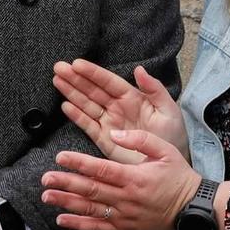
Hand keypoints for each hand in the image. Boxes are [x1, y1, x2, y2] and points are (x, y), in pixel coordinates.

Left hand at [41, 129, 201, 229]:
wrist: (191, 208)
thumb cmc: (178, 176)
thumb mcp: (166, 150)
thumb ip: (140, 139)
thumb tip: (115, 132)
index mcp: (134, 177)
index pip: (101, 169)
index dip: (79, 163)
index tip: (60, 157)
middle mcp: (126, 198)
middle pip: (90, 190)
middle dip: (65, 183)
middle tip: (45, 178)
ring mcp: (124, 216)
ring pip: (90, 209)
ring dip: (66, 203)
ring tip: (46, 197)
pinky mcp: (124, 229)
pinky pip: (98, 227)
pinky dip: (79, 224)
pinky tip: (62, 219)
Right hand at [53, 59, 187, 164]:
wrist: (168, 165)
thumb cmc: (172, 136)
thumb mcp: (169, 110)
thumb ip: (155, 90)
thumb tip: (139, 69)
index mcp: (133, 97)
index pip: (109, 81)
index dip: (93, 72)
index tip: (77, 64)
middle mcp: (117, 107)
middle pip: (93, 90)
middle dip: (75, 79)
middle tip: (58, 67)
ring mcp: (109, 123)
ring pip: (86, 104)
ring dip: (71, 93)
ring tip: (56, 80)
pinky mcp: (103, 139)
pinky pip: (88, 125)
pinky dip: (76, 116)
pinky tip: (65, 106)